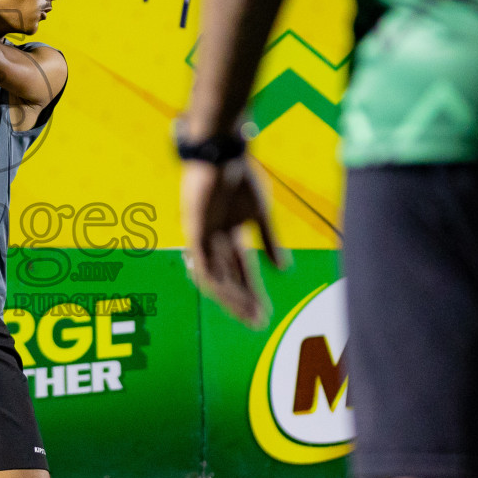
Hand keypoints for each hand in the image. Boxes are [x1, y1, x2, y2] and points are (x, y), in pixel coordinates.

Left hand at [180, 158, 286, 326]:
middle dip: (243, 302)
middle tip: (258, 323)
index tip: (265, 314)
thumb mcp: (260, 214)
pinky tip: (229, 297)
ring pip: (216, 277)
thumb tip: (283, 271)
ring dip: (231, 298)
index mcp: (230, 234)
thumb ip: (269, 242)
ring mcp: (203, 237)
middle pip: (229, 279)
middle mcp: (214, 240)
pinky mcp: (194, 232)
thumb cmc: (240, 177)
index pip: (242, 271)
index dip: (253, 293)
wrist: (222, 154)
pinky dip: (217, 282)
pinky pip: (203, 265)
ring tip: (248, 314)